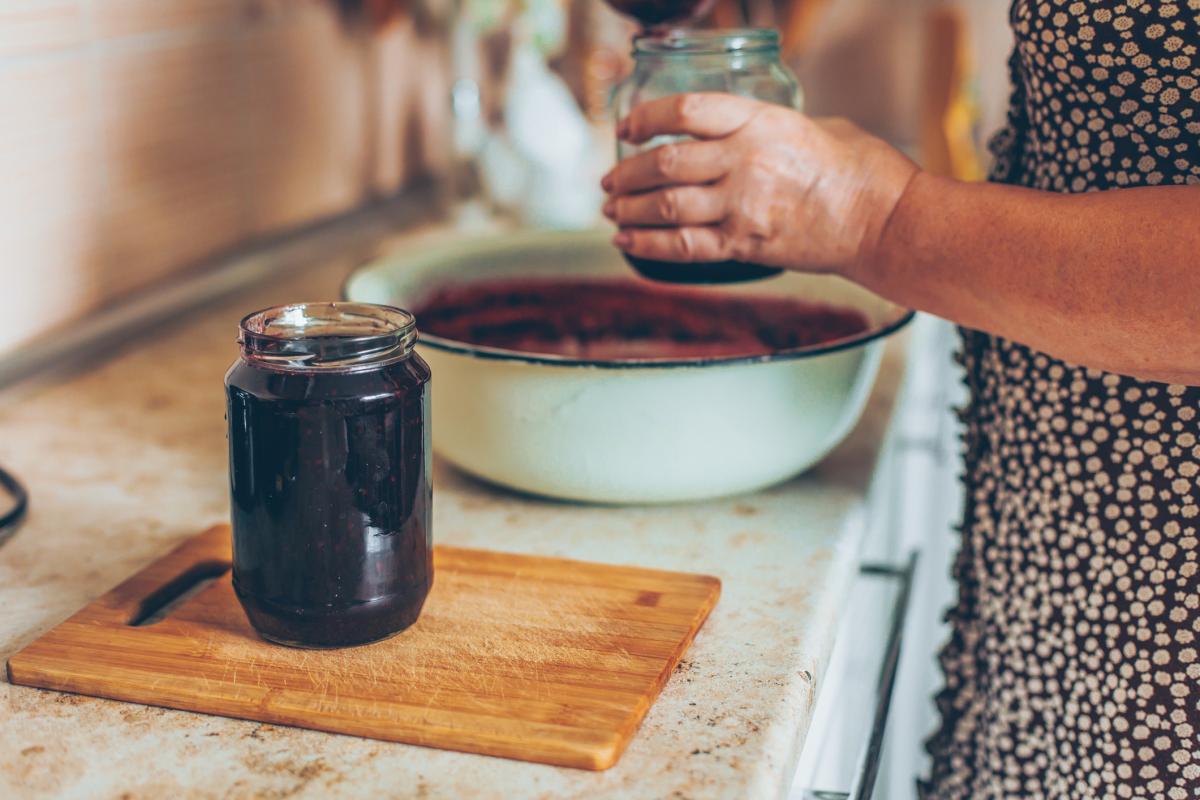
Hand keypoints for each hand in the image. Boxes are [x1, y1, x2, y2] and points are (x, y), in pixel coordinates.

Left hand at [601, 94, 919, 278]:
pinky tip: (627, 243)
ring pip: (666, 207)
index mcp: (760, 122)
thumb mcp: (811, 125)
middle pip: (665, 164)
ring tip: (612, 213)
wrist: (882, 221)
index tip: (626, 127)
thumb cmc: (857, 169)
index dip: (646, 118)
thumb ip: (764, 128)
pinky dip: (648, 246)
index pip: (685, 111)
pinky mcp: (745, 245)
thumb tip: (734, 135)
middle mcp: (745, 162)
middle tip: (609, 182)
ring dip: (630, 211)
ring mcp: (742, 206)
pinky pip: (683, 247)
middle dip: (626, 174)